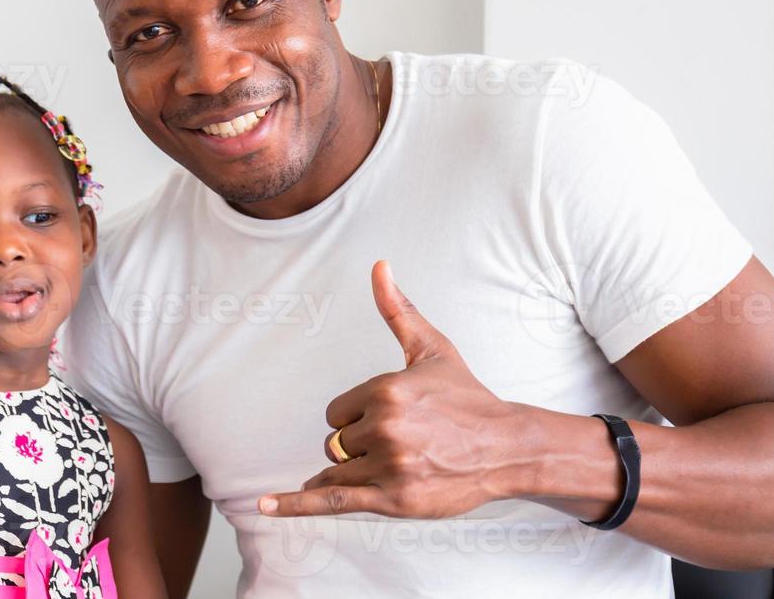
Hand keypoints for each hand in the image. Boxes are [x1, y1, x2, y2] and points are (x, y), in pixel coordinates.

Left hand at [259, 260, 525, 518]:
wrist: (507, 447)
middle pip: (335, 443)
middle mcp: (385, 427)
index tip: (391, 419)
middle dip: (358, 445)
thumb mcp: (432, 348)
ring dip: (357, 471)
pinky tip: (267, 506)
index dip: (357, 418)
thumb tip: (379, 267)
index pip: (336, 412)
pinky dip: (297, 505)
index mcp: (386, 390)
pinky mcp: (395, 500)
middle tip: (403, 443)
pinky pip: (334, 500)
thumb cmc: (468, 397)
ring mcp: (390, 466)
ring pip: (338, 470)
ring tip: (397, 464)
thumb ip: (397, 310)